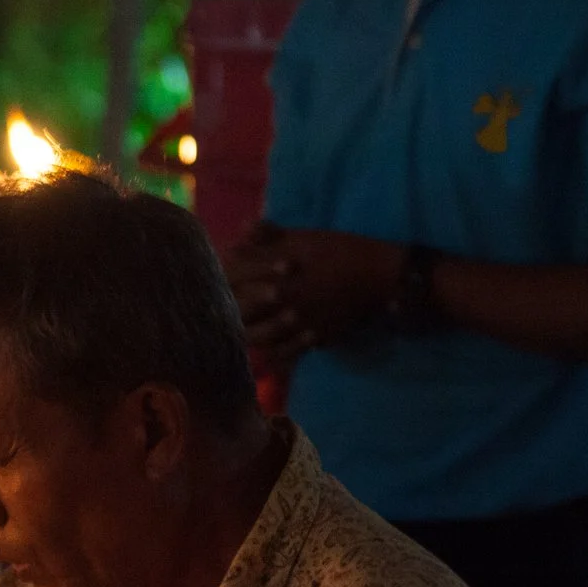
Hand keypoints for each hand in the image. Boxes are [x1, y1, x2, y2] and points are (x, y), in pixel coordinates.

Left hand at [222, 225, 402, 358]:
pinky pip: (286, 353)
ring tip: (237, 337)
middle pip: (241, 315)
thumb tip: (242, 231)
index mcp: (276, 273)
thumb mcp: (302, 237)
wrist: (375, 275)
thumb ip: (269, 234)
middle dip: (228, 316)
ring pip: (261, 338)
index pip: (235, 284)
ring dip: (247, 337)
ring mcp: (298, 322)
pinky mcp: (313, 338)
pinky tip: (265, 354)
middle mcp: (283, 300)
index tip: (211, 288)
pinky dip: (272, 355)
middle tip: (216, 318)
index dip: (219, 287)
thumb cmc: (337, 250)